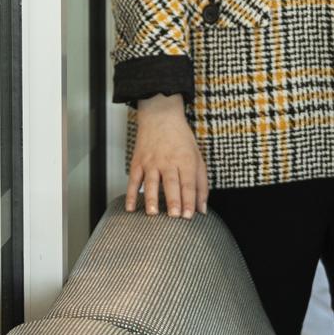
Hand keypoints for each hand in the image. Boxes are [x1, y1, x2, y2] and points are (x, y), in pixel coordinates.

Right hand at [129, 94, 208, 217]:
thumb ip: (201, 184)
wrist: (160, 117)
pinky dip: (130, 194)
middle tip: (174, 217)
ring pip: (151, 182)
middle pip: (171, 183)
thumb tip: (202, 210)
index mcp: (186, 160)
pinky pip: (133, 180)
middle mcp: (168, 161)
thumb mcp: (197, 158)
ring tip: (152, 214)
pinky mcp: (138, 162)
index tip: (189, 216)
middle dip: (173, 200)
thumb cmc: (182, 141)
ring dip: (151, 198)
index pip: (188, 183)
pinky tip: (130, 208)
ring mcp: (151, 162)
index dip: (189, 200)